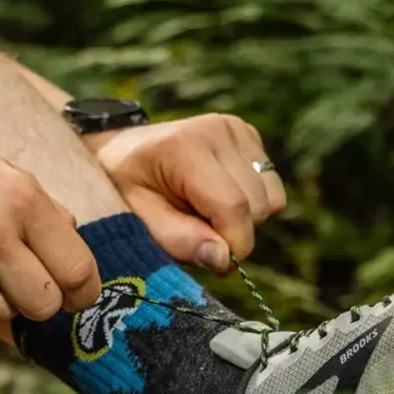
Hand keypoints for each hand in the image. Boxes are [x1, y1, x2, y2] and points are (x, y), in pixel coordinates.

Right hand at [0, 125, 100, 327]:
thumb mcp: (2, 171)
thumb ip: (44, 210)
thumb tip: (75, 254)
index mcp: (21, 200)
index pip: (76, 270)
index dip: (83, 291)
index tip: (77, 295)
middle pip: (44, 305)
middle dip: (43, 303)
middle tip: (32, 290)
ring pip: (4, 317)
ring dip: (1, 303)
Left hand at [95, 114, 286, 274]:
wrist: (123, 149)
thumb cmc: (128, 187)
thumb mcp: (140, 219)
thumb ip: (180, 240)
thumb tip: (224, 259)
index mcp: (186, 147)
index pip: (233, 206)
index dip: (232, 245)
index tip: (216, 264)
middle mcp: (219, 130)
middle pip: (256, 206)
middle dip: (233, 233)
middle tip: (197, 231)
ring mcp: (237, 130)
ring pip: (271, 199)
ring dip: (244, 219)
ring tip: (205, 213)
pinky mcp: (249, 136)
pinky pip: (271, 187)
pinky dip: (250, 202)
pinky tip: (217, 198)